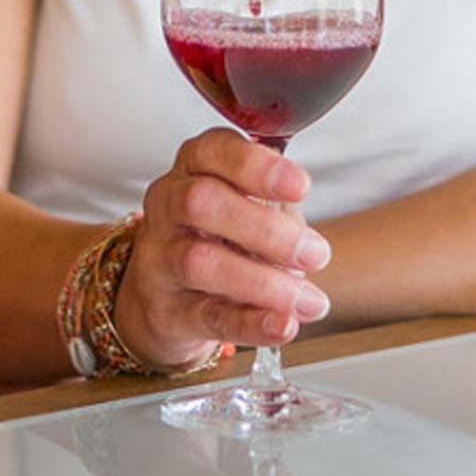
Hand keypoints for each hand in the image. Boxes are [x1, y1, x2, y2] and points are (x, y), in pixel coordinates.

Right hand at [114, 131, 332, 369]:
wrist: (170, 295)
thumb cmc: (220, 237)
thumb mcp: (248, 205)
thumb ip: (275, 202)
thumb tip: (307, 219)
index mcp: (192, 168)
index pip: (211, 151)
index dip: (255, 166)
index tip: (300, 186)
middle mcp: (167, 205)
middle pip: (200, 202)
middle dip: (264, 228)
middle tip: (315, 253)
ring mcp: (161, 258)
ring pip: (199, 261)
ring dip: (263, 282)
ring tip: (308, 300)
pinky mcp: (168, 310)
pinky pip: (208, 315)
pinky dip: (251, 322)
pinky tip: (282, 325)